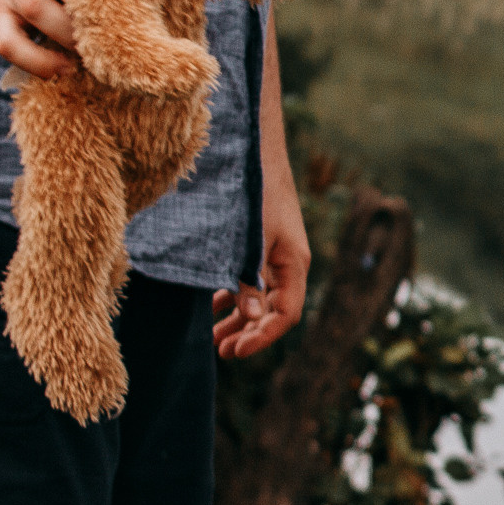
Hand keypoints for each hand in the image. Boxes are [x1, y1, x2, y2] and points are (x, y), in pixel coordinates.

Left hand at [214, 147, 309, 358]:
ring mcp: (273, 254)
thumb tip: (249, 314)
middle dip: (247, 333)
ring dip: (237, 319)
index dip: (261, 337)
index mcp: (293, 264)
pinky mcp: (258, 245)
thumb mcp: (249, 240)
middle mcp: (286, 263)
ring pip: (258, 297)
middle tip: (219, 352)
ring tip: (211, 337)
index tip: (234, 352)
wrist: (254, 152)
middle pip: (272, 311)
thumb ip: (248, 278)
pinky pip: (248, 280)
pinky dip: (231, 296)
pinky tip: (210, 306)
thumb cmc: (254, 194)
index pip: (285, 315)